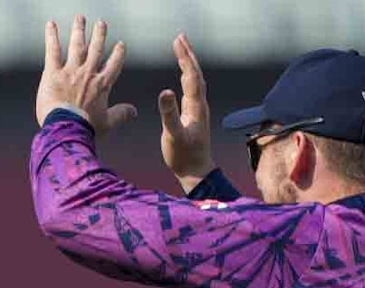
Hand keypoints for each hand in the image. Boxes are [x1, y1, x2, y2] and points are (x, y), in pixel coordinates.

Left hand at [36, 15, 136, 134]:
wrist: (67, 128)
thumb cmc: (87, 128)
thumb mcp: (108, 122)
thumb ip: (121, 114)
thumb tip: (134, 111)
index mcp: (102, 85)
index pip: (114, 64)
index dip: (118, 53)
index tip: (120, 44)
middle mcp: (88, 74)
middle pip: (96, 49)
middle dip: (99, 35)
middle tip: (101, 23)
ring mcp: (71, 71)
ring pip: (77, 45)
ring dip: (79, 30)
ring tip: (80, 18)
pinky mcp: (53, 73)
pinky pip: (53, 51)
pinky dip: (52, 37)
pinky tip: (51, 25)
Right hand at [159, 34, 215, 193]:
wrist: (195, 172)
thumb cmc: (183, 156)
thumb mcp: (173, 135)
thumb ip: (169, 114)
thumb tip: (165, 91)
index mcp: (195, 107)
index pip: (191, 76)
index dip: (185, 58)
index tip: (177, 42)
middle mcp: (199, 105)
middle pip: (195, 74)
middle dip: (188, 54)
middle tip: (180, 37)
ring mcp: (198, 109)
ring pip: (195, 80)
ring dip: (188, 63)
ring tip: (181, 48)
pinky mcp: (194, 115)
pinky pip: (192, 89)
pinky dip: (187, 76)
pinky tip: (183, 74)